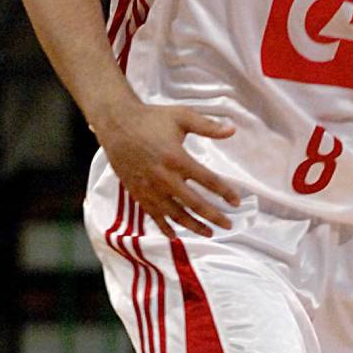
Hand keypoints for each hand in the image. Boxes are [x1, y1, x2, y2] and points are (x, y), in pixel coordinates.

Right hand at [98, 102, 240, 237]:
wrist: (117, 125)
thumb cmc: (151, 119)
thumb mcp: (181, 116)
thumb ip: (208, 126)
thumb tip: (233, 130)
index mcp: (177, 158)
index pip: (208, 180)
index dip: (225, 193)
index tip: (236, 202)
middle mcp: (164, 178)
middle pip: (194, 203)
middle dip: (213, 217)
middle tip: (228, 225)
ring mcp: (150, 188)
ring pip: (175, 214)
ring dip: (193, 226)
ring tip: (208, 233)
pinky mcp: (138, 193)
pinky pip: (154, 215)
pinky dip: (165, 227)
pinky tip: (175, 235)